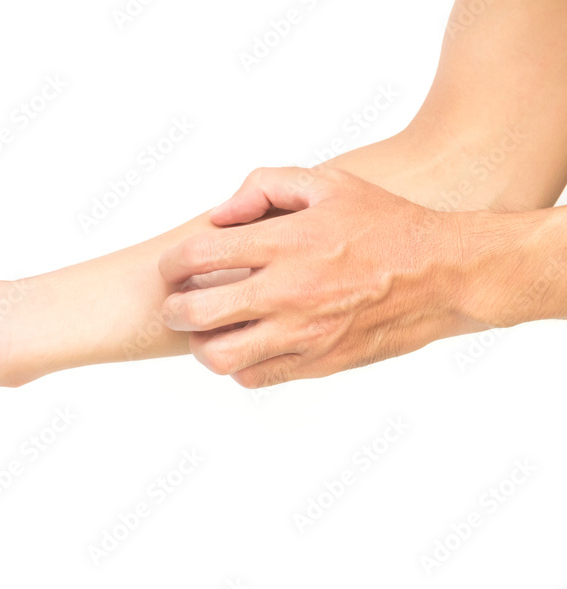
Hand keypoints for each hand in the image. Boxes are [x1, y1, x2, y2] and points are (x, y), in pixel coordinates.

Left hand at [158, 167, 478, 387]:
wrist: (444, 274)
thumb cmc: (385, 223)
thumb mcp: (329, 182)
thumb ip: (267, 186)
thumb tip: (221, 214)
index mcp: (286, 242)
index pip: (197, 256)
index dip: (172, 264)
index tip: (174, 267)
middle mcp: (288, 290)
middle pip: (196, 313)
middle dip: (174, 308)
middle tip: (178, 303)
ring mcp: (303, 332)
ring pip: (220, 356)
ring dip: (201, 345)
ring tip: (207, 332)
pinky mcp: (318, 362)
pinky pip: (255, 378)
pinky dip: (239, 367)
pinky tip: (246, 347)